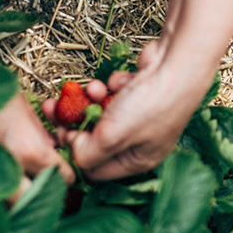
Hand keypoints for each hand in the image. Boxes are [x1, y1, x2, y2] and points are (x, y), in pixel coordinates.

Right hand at [0, 93, 75, 193]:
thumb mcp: (28, 111)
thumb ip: (41, 137)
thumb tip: (51, 151)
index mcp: (30, 151)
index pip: (60, 178)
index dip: (66, 175)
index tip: (66, 172)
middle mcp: (8, 168)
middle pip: (32, 199)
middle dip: (41, 194)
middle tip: (44, 184)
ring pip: (3, 203)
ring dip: (14, 197)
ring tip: (19, 184)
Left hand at [42, 40, 209, 179]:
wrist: (178, 64)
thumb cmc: (151, 105)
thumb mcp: (112, 136)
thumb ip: (87, 153)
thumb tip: (73, 154)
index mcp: (137, 160)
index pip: (97, 168)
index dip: (76, 153)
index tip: (60, 135)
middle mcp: (140, 140)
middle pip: (96, 138)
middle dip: (76, 121)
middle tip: (54, 108)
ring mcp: (141, 115)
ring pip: (103, 112)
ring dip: (91, 99)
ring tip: (91, 88)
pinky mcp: (140, 92)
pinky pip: (116, 93)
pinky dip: (112, 85)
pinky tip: (119, 81)